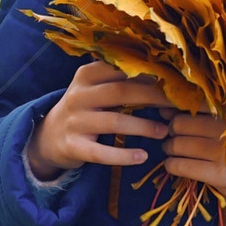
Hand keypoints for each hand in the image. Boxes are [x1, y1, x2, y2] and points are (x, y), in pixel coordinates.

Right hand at [26, 60, 170, 178]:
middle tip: (177, 104)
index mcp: (87, 74)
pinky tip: (143, 156)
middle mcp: (79, 95)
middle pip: (121, 91)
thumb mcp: (95, 86)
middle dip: (153, 97)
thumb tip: (163, 71)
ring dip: (144, 126)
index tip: (173, 79)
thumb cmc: (85, 106)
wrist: (48, 136)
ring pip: (114, 122)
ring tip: (164, 131)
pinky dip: (123, 155)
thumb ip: (121, 77)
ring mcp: (74, 121)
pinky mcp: (73, 146)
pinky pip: (101, 153)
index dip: (149, 73)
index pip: (121, 68)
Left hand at [161, 110, 225, 214]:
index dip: (175, 107)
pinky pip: (182, 166)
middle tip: (172, 138)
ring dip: (169, 149)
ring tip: (172, 151)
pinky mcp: (221, 174)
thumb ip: (192, 116)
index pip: (194, 102)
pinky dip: (171, 165)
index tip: (168, 114)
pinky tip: (173, 165)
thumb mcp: (215, 129)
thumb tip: (163, 110)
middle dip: (170, 132)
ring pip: (179, 145)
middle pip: (180, 123)